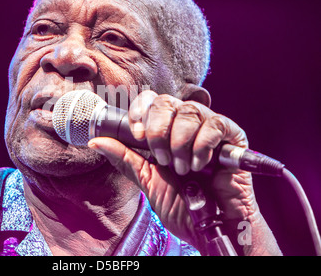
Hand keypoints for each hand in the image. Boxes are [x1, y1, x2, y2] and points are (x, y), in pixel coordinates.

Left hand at [88, 90, 279, 254]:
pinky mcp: (233, 136)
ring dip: (180, 143)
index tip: (137, 135)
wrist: (210, 226)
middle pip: (166, 101)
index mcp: (165, 129)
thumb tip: (95, 141)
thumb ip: (124, 157)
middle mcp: (185, 123)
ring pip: (189, 111)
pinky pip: (215, 124)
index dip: (140, 111)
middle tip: (162, 158)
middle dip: (158, 130)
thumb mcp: (146, 179)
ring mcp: (209, 127)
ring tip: (182, 168)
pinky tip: (199, 164)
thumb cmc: (181, 203)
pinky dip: (202, 145)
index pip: (150, 100)